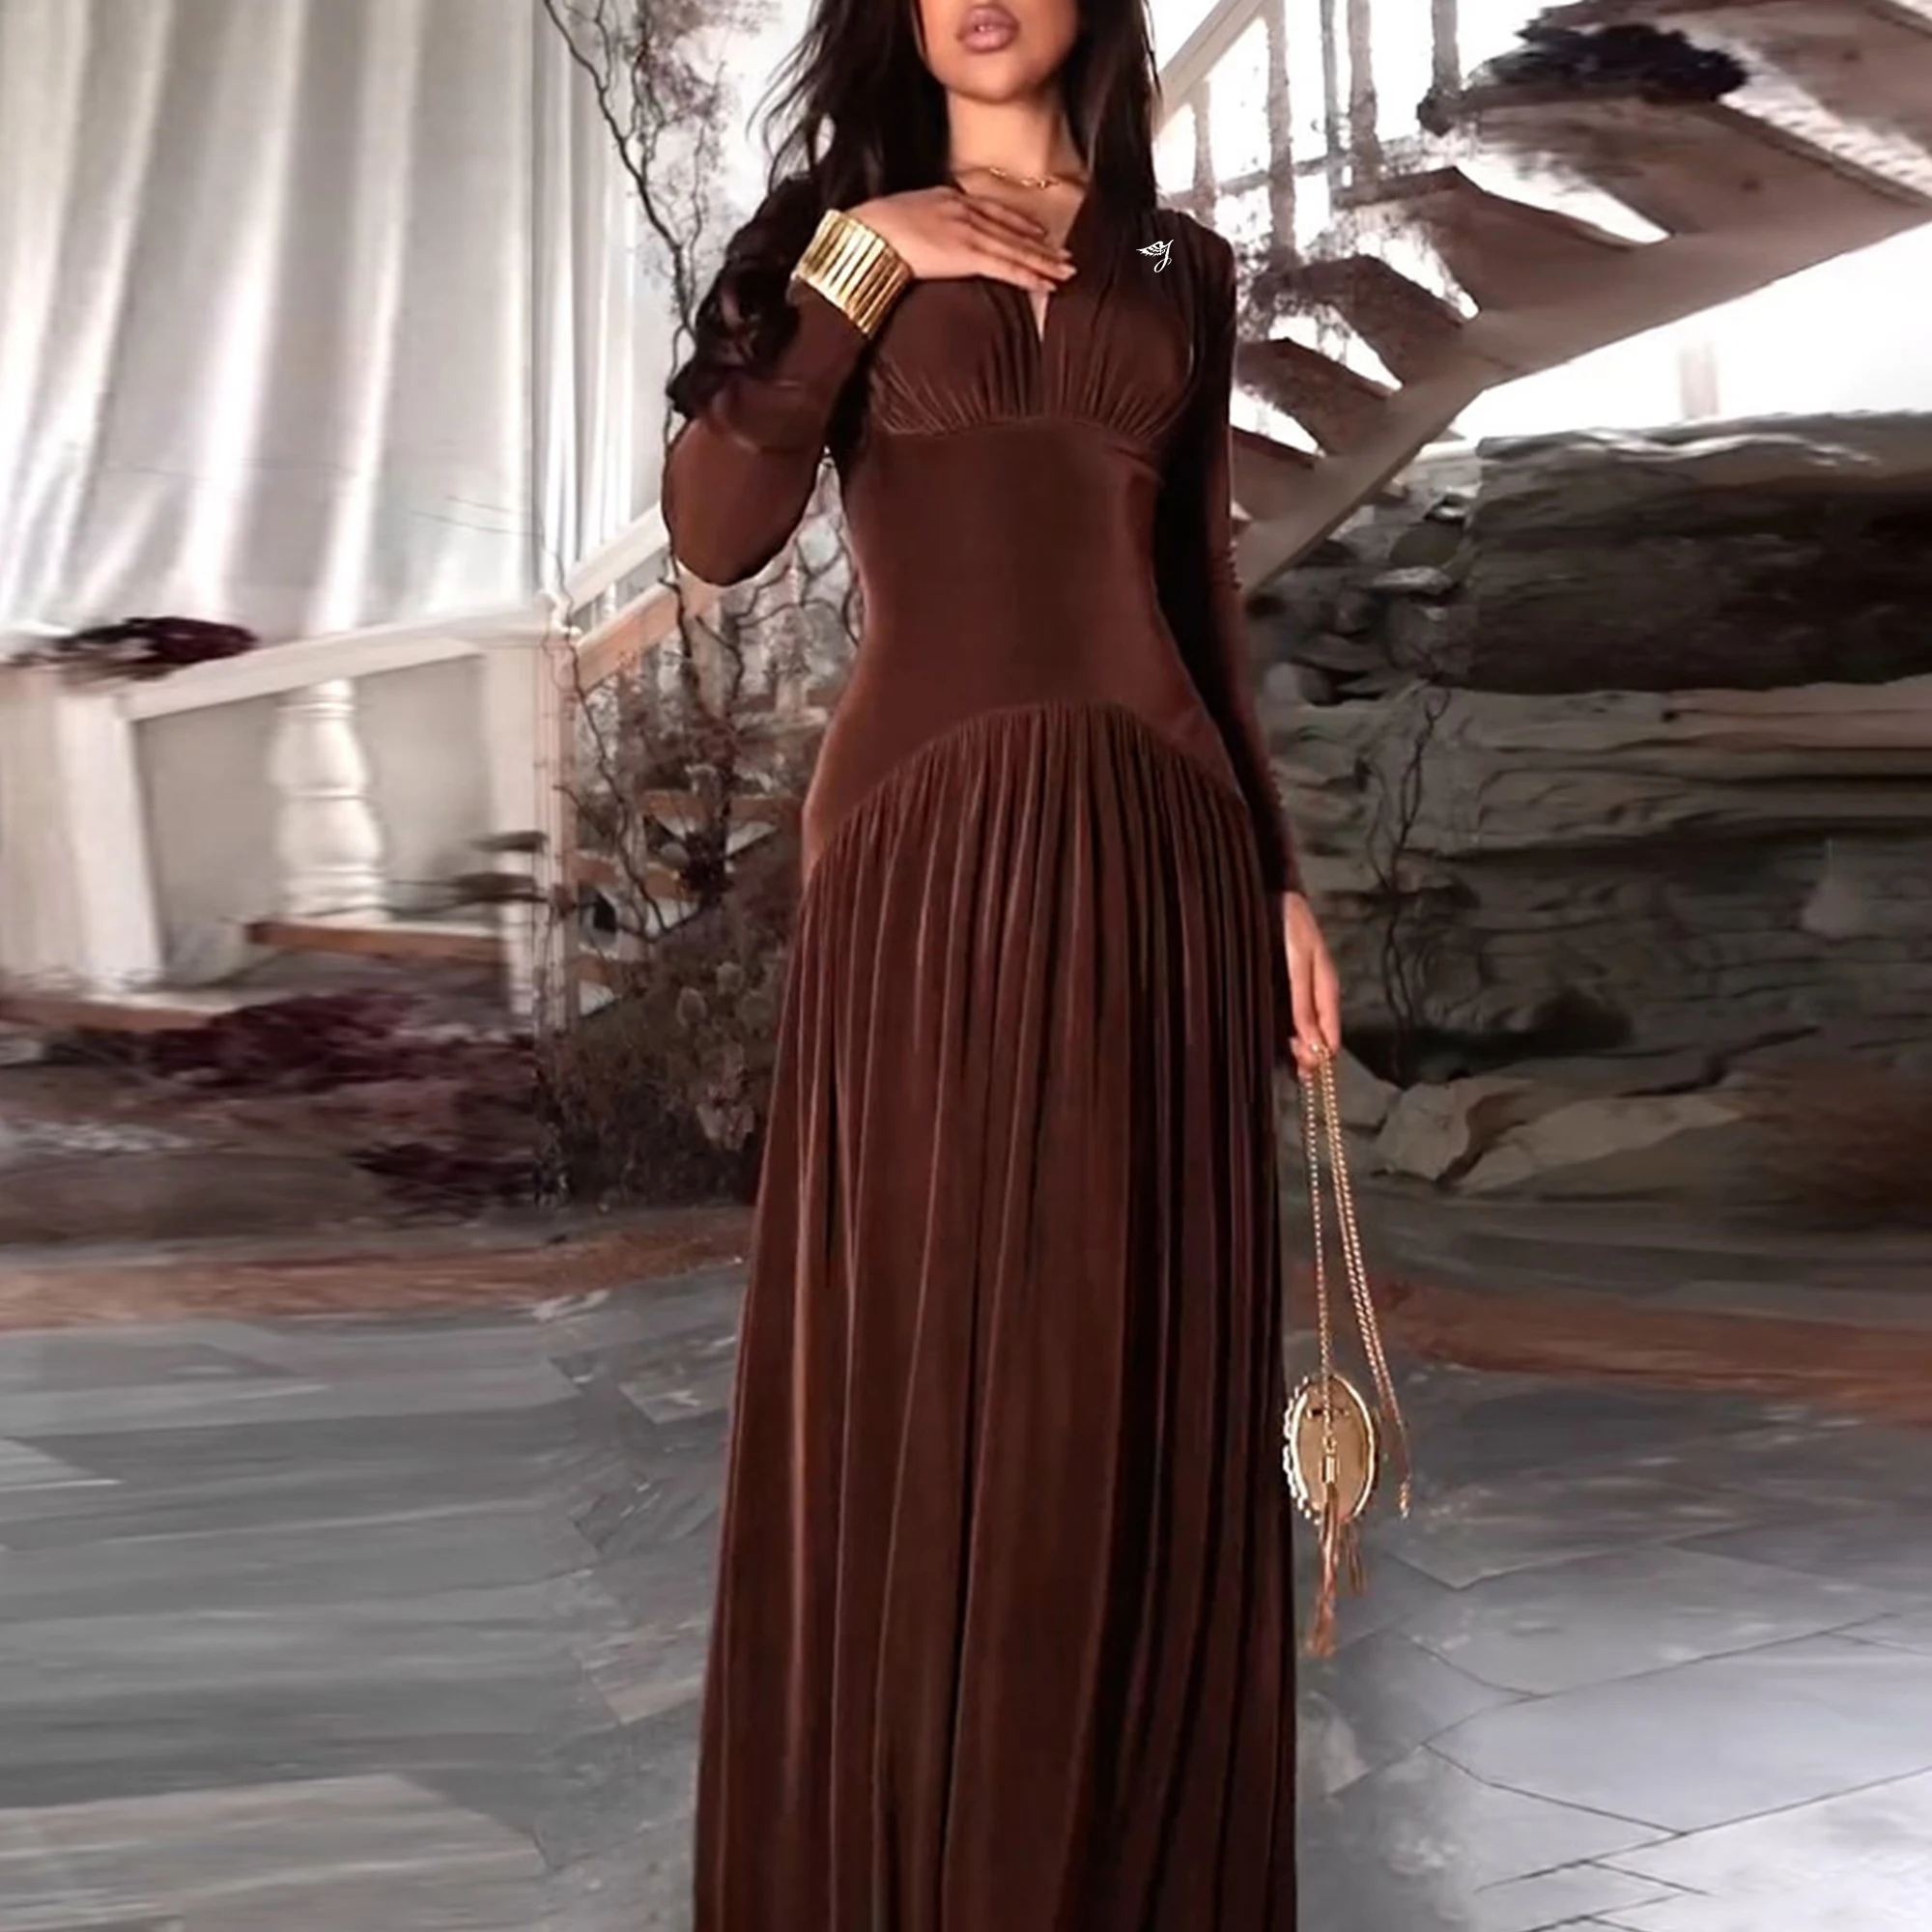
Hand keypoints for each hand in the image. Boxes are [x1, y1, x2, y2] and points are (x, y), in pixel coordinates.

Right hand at [844, 186, 1075, 298]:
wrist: (866, 232)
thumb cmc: (872, 228)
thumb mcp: (901, 215)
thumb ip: (922, 222)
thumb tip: (924, 236)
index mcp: (948, 198)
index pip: (994, 211)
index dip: (1020, 224)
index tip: (1039, 233)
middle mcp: (964, 211)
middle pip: (1012, 230)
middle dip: (1042, 246)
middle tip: (1067, 257)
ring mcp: (968, 231)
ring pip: (1015, 250)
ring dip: (1044, 263)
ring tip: (1067, 273)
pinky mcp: (967, 254)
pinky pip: (1006, 267)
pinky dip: (1029, 276)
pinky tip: (1046, 284)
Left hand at [1282, 891, 1341, 1074]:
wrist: (1268, 892)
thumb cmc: (1287, 925)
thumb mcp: (1297, 964)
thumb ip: (1302, 1003)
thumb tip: (1315, 1043)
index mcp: (1326, 985)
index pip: (1332, 1029)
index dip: (1323, 1052)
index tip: (1313, 1073)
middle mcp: (1314, 990)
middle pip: (1318, 1030)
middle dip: (1310, 1052)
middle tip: (1299, 1074)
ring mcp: (1299, 987)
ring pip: (1301, 1024)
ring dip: (1296, 1043)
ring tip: (1288, 1064)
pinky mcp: (1281, 983)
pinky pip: (1286, 1013)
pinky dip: (1284, 1029)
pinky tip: (1277, 1040)